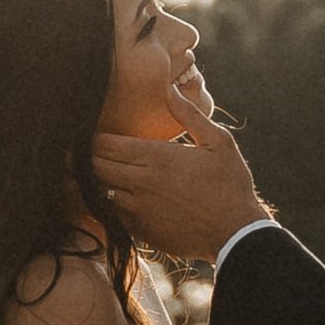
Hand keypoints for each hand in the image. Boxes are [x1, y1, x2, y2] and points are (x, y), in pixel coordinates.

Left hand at [91, 109, 266, 260]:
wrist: (236, 234)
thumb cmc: (231, 185)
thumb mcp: (219, 143)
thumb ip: (190, 115)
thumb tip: (169, 90)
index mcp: (158, 157)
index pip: (105, 144)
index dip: (95, 138)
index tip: (97, 135)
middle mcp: (142, 182)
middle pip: (94, 166)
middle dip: (88, 158)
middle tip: (89, 153)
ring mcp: (138, 209)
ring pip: (98, 191)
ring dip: (94, 182)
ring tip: (97, 175)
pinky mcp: (140, 230)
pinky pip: (109, 215)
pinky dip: (105, 205)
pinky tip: (114, 199)